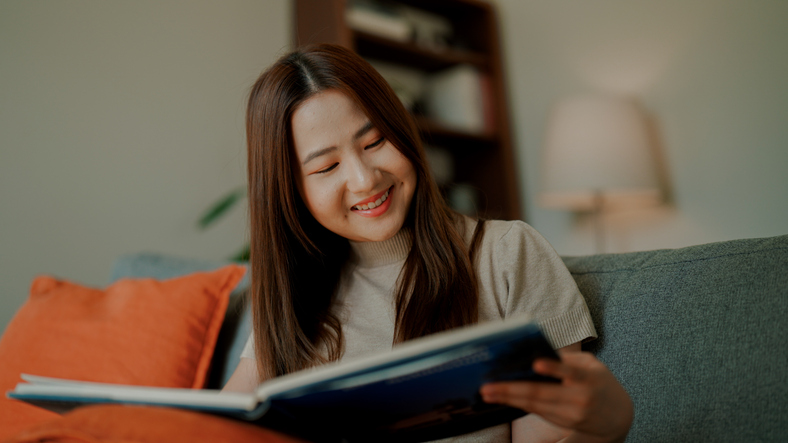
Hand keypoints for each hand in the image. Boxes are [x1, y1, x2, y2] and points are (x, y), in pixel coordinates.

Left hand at [480, 352, 632, 442]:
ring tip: (488, 393)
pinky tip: (502, 398)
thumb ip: (567, 359)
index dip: (553, 369)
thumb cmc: (599, 381)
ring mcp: (571, 414)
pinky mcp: (564, 423)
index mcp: (588, 378)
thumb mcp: (592, 365)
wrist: (618, 416)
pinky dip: (517, 404)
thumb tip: (536, 353)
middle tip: (488, 387)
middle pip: (542, 394)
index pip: (570, 372)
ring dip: (508, 399)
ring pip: (535, 405)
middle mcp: (580, 398)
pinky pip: (537, 412)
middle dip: (512, 390)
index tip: (537, 364)